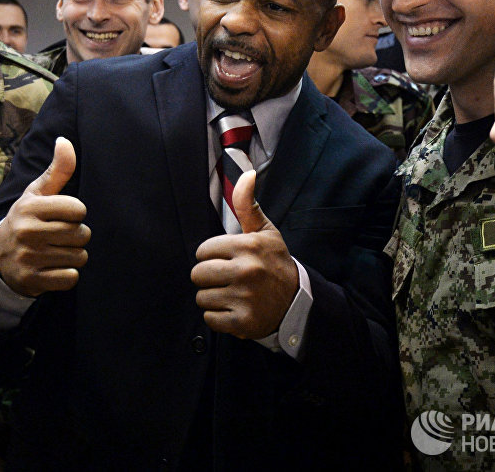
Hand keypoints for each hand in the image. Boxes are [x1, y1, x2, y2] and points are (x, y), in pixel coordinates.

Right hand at [0, 137, 89, 296]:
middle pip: (81, 234)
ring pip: (79, 257)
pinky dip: (68, 275)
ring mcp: (28, 257)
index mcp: (30, 207)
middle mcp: (27, 231)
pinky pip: (71, 278)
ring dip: (74, 256)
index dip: (76, 213)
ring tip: (56, 251)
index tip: (63, 216)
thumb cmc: (26, 219)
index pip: (78, 209)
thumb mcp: (37, 194)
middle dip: (77, 236)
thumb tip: (65, 141)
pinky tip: (54, 268)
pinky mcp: (32, 280)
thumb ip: (57, 170)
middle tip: (60, 236)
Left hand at [191, 170, 297, 339]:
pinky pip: (209, 319)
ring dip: (213, 298)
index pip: (202, 251)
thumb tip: (247, 173)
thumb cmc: (274, 262)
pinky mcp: (242, 322)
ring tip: (232, 294)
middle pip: (198, 274)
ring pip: (201, 297)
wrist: (296, 302)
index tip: (226, 260)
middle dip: (208, 277)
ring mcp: (244, 298)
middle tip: (227, 279)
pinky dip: (218, 317)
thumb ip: (247, 205)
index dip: (211, 256)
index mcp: (247, 247)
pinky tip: (234, 309)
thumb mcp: (264, 232)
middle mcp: (246, 271)